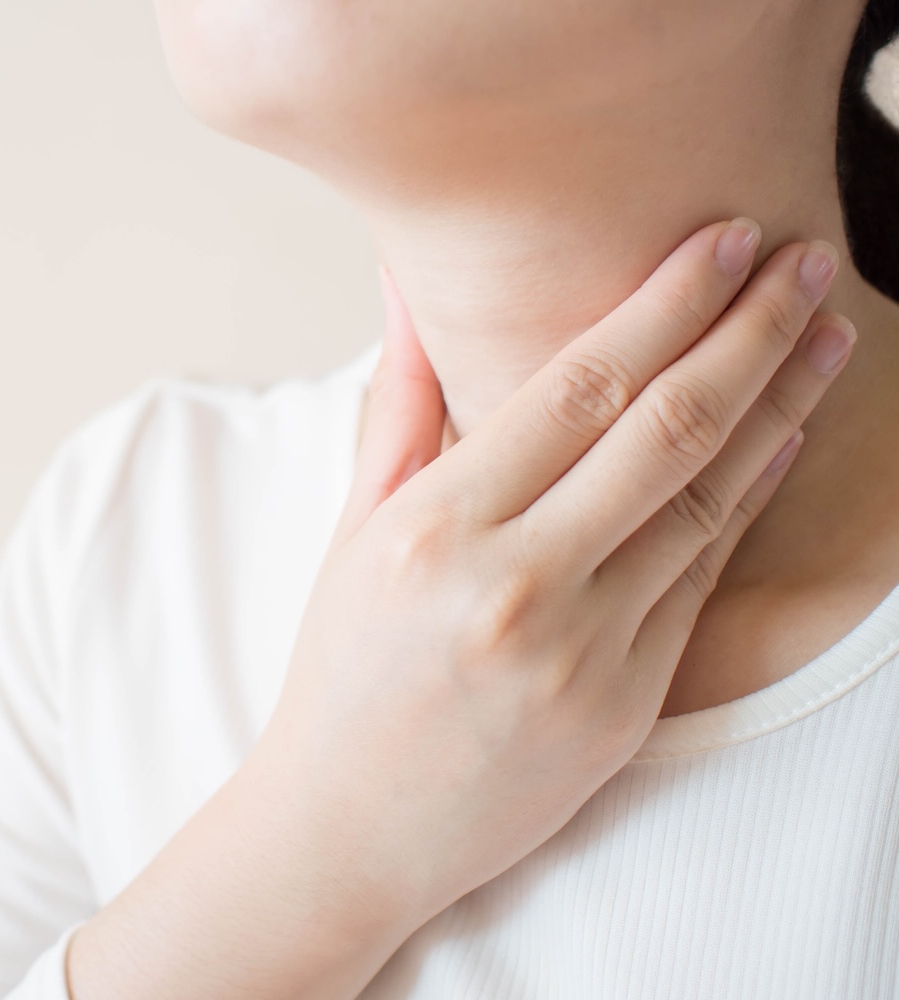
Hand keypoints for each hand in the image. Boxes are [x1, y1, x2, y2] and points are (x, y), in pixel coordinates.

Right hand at [67, 219, 854, 999]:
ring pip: (707, 501)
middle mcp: (514, 586)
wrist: (350, 826)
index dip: (665, 305)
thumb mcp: (353, 532)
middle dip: (750, 331)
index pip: (578, 388)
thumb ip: (401, 404)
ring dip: (781, 404)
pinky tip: (785, 435)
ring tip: (826, 330)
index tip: (723, 239)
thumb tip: (404, 282)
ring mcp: (580, 652)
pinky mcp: (623, 706)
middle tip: (807, 257)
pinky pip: (703, 580)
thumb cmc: (342, 670)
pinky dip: (752, 498)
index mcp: (435, 528)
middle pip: (665, 431)